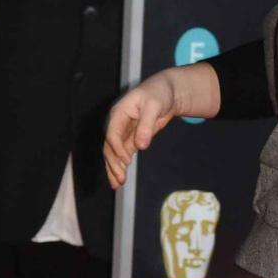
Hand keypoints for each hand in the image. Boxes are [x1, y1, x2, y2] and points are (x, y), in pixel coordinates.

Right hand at [102, 66, 196, 187]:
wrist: (167, 93)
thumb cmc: (159, 94)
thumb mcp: (154, 106)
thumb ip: (147, 125)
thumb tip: (141, 146)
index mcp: (118, 113)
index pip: (112, 133)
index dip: (117, 148)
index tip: (126, 161)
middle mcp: (117, 124)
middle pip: (109, 146)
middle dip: (113, 163)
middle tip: (120, 179)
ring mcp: (123, 132)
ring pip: (113, 153)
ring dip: (114, 168)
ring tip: (117, 184)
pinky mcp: (130, 139)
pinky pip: (122, 155)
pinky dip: (120, 166)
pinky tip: (120, 179)